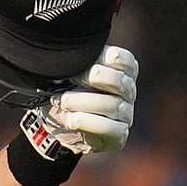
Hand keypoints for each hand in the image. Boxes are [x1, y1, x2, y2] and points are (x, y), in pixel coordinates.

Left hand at [20, 45, 137, 158]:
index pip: (124, 59)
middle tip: (70, 78)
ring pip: (112, 105)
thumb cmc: (67, 90)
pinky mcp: (118, 134)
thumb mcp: (68, 72)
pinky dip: (87, 122)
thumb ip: (74, 61)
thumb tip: (61, 51)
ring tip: (62, 101)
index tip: (79, 61)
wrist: (59, 122)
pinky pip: (110, 128)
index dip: (102, 57)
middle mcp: (128, 91)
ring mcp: (126, 114)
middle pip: (119, 81)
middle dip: (92, 78)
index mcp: (121, 71)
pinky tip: (71, 119)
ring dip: (82, 102)